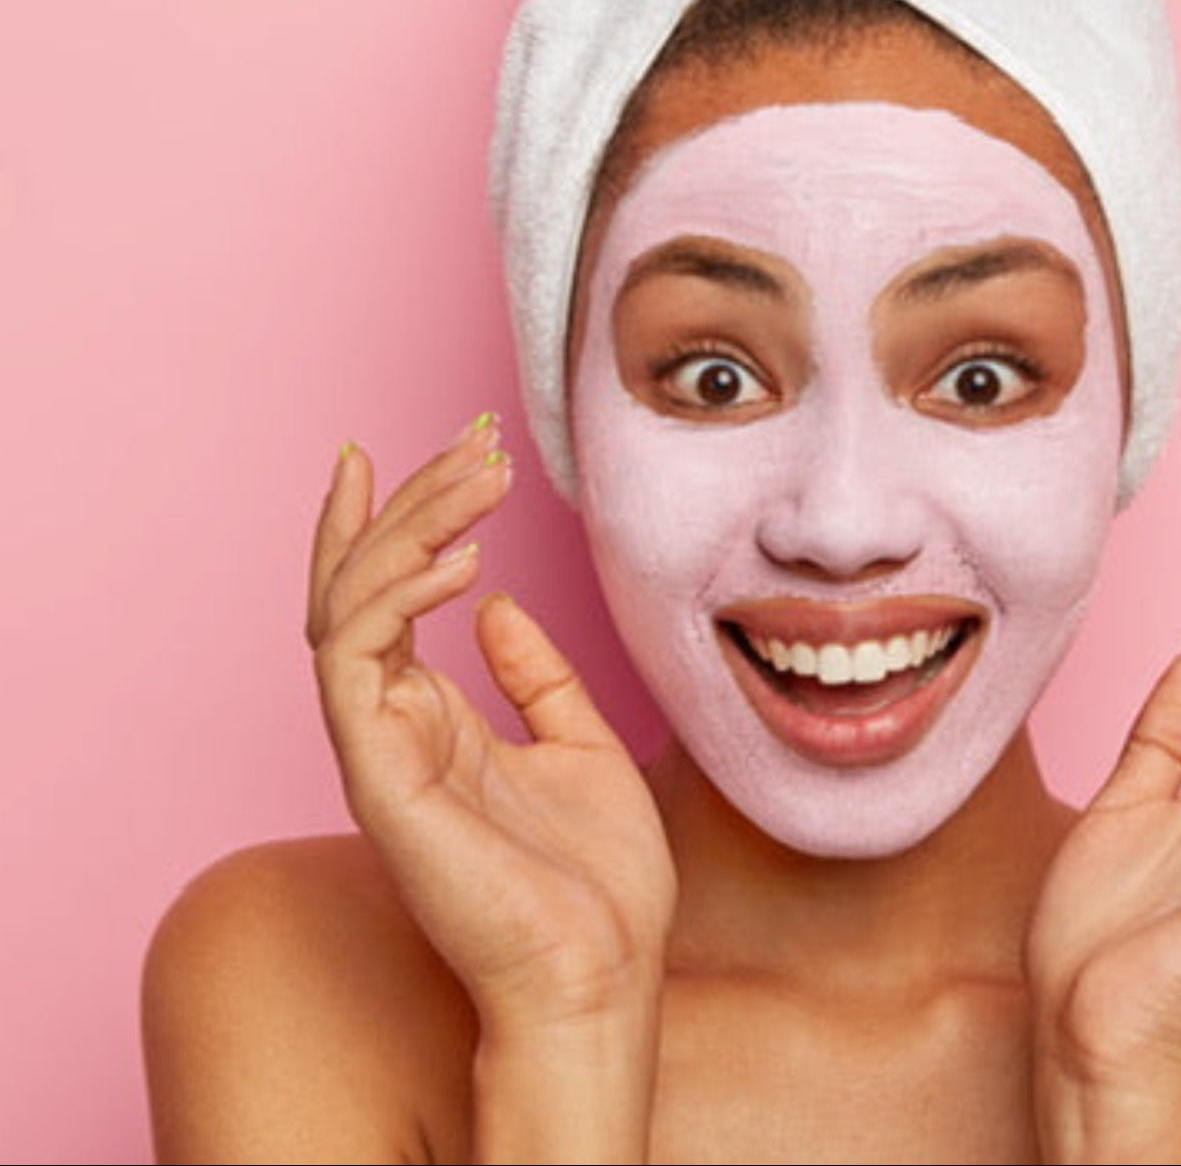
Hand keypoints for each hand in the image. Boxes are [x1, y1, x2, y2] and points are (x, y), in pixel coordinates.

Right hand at [306, 416, 675, 1031]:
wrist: (604, 972)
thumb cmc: (597, 880)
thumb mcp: (582, 746)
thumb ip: (535, 676)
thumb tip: (496, 604)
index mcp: (432, 718)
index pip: (388, 598)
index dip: (407, 517)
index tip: (455, 446)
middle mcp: (392, 725)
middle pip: (362, 585)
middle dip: (410, 500)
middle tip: (475, 436)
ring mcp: (379, 750)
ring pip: (346, 607)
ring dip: (405, 528)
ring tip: (479, 475)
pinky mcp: (380, 776)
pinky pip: (356, 665)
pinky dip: (396, 600)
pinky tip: (460, 563)